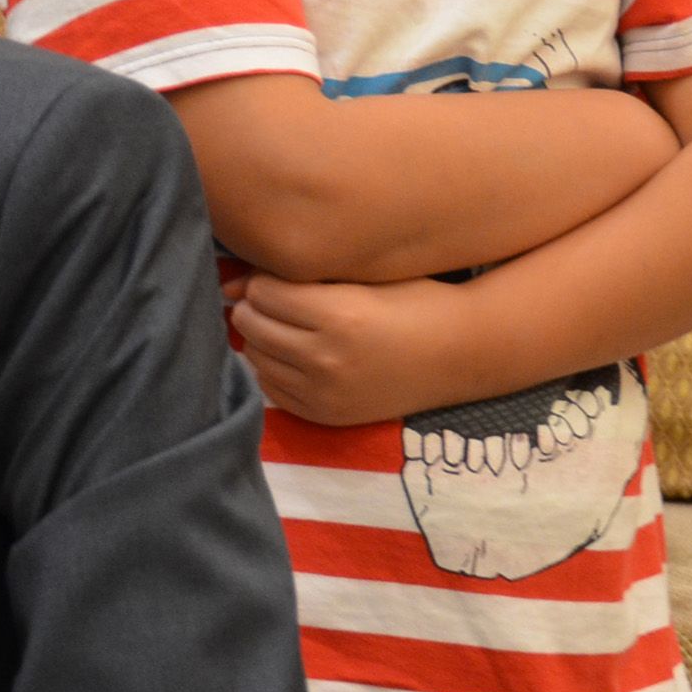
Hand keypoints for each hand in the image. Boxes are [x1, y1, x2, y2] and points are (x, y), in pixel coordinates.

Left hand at [226, 267, 470, 425]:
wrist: (460, 353)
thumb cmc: (414, 300)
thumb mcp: (361, 276)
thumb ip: (299, 277)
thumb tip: (231, 284)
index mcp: (337, 314)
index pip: (262, 292)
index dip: (264, 280)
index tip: (279, 277)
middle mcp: (326, 357)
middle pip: (251, 324)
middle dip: (256, 307)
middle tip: (278, 300)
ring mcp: (324, 392)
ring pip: (254, 356)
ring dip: (262, 337)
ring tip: (289, 327)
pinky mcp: (326, 415)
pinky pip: (271, 388)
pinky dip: (274, 367)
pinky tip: (297, 354)